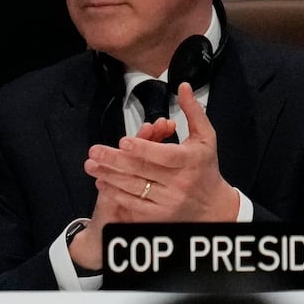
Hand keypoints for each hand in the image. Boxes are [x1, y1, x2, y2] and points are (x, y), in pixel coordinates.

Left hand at [83, 83, 238, 223]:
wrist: (213, 206)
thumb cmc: (205, 166)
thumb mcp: (206, 137)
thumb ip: (193, 111)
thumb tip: (182, 87)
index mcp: (190, 161)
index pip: (164, 155)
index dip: (143, 149)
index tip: (123, 141)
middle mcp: (179, 183)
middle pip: (143, 171)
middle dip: (115, 160)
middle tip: (94, 151)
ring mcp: (168, 202)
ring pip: (134, 188)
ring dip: (110, 176)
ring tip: (91, 165)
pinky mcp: (159, 216)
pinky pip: (133, 204)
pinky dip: (116, 193)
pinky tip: (102, 182)